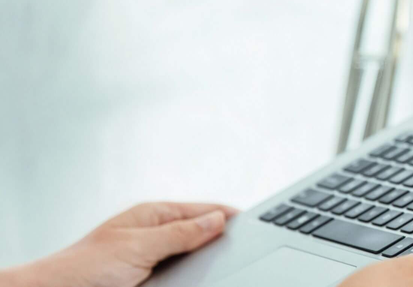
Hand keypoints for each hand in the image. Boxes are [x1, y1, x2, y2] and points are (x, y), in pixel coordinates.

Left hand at [1, 202, 237, 286]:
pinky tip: (203, 277)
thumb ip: (180, 232)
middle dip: (222, 239)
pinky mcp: (149, 280)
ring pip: (192, 257)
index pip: (202, 210)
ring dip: (207, 260)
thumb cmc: (82, 270)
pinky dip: (194, 275)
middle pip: (201, 233)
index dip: (228, 215)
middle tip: (247, 244)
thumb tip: (216, 219)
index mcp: (152, 216)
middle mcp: (153, 234)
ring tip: (228, 261)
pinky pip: (182, 274)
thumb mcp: (139, 247)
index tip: (254, 222)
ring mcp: (151, 258)